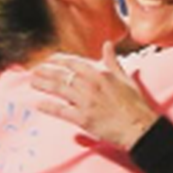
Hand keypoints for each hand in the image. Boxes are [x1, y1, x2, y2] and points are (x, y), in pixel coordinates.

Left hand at [31, 43, 158, 148]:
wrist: (139, 127)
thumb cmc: (135, 104)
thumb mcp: (125, 78)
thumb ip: (112, 61)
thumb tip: (107, 45)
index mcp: (100, 74)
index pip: (73, 62)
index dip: (58, 60)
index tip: (49, 60)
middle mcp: (90, 85)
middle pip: (62, 75)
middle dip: (46, 71)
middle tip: (34, 70)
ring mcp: (86, 102)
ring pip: (59, 90)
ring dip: (43, 85)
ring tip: (32, 82)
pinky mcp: (83, 118)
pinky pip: (61, 110)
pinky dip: (49, 107)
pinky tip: (39, 104)